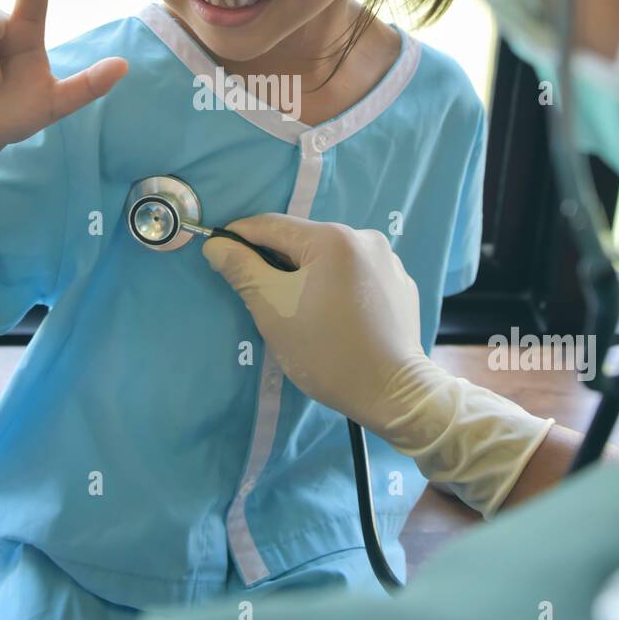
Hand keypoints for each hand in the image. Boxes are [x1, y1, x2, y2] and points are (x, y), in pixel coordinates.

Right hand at [201, 215, 426, 433]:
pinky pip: (358, 275)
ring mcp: (389, 261)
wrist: (393, 394)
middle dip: (278, 262)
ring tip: (300, 309)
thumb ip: (242, 270)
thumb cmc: (327, 352)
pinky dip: (339, 287)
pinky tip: (336, 316)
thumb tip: (217, 244)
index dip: (240, 236)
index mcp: (333, 238)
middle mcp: (366, 238)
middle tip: (260, 293)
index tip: (218, 250)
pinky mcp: (401, 285)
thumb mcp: (273, 310)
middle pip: (304, 241)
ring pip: (332, 258)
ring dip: (310, 274)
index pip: (272, 225)